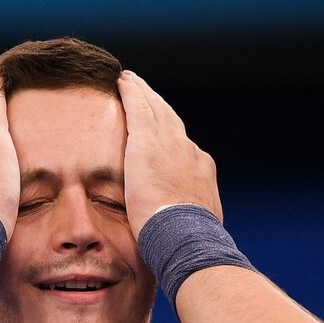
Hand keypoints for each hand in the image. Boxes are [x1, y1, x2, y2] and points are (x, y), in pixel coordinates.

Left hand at [116, 69, 222, 234]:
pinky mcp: (147, 144)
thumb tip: (182, 229)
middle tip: (147, 93)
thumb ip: (187, 217)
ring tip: (132, 81)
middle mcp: (189, 152)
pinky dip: (131, 92)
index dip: (172, 135)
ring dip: (144, 94)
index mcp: (201, 170)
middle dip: (159, 107)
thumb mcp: (196, 225)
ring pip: (156, 110)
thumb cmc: (190, 241)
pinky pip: (138, 108)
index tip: (165, 130)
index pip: (183, 147)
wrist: (188, 237)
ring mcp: (170, 145)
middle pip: (172, 121)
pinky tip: (122, 81)